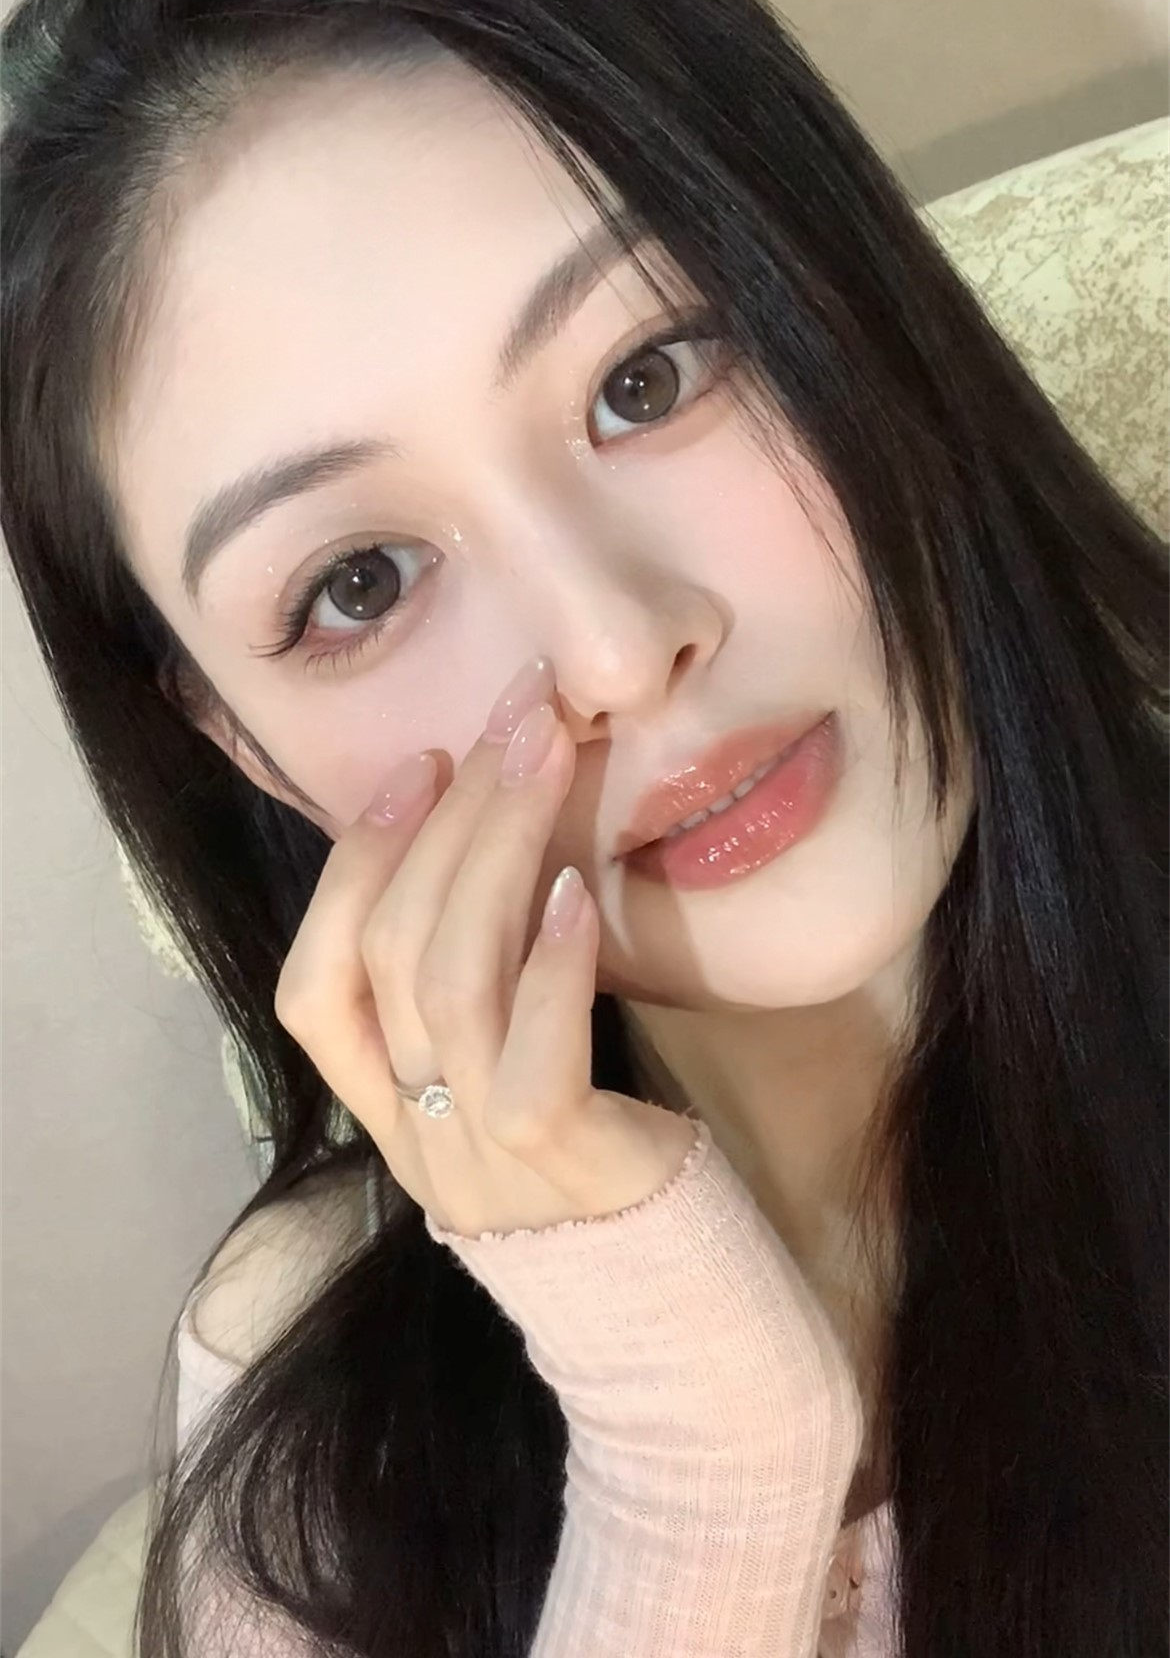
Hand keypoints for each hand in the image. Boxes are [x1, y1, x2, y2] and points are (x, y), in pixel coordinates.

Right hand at [274, 663, 696, 1236]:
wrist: (682, 1315)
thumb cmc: (602, 1169)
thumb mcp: (517, 1078)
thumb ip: (486, 993)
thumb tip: (495, 839)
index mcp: (389, 1116)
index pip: (313, 990)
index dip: (350, 868)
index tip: (418, 766)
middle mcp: (415, 1139)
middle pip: (392, 954)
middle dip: (447, 820)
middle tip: (511, 720)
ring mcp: (479, 1159)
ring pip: (451, 985)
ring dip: (497, 852)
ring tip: (547, 760)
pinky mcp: (562, 1168)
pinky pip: (534, 1057)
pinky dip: (552, 963)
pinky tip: (581, 891)